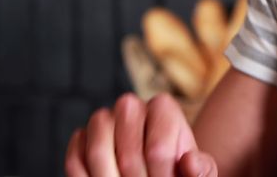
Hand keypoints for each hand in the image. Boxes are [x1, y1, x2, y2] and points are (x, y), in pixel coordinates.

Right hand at [65, 92, 218, 176]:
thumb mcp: (199, 172)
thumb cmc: (180, 171)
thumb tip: (189, 162)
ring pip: (98, 150)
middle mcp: (130, 105)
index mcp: (163, 108)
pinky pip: (75, 160)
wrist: (158, 169)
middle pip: (127, 151)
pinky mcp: (81, 138)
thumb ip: (201, 169)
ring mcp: (102, 120)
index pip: (158, 149)